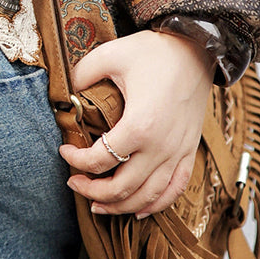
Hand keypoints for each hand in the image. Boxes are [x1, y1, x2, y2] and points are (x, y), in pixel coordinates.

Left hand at [59, 30, 214, 216]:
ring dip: (120, 206)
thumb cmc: (152, 52)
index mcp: (140, 124)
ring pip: (148, 197)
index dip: (76, 160)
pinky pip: (174, 190)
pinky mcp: (188, 151)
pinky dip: (155, 205)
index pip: (100, 159)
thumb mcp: (110, 55)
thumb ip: (83, 75)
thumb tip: (65, 95)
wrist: (195, 49)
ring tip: (97, 204)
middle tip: (73, 182)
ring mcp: (177, 152)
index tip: (64, 149)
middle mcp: (161, 146)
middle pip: (122, 188)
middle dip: (92, 191)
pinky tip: (137, 209)